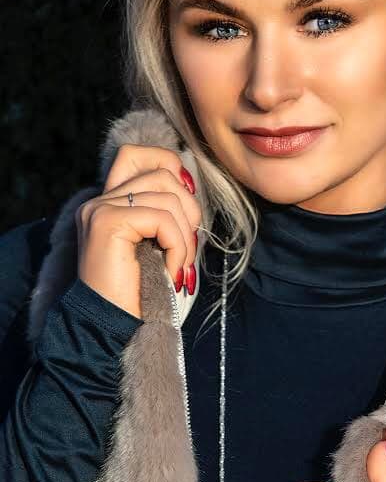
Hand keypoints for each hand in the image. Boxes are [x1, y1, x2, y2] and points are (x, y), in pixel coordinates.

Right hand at [75, 144, 201, 318]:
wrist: (112, 327)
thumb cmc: (140, 292)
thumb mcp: (157, 245)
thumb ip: (166, 212)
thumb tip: (190, 181)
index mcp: (108, 202)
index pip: (137, 154)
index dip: (169, 166)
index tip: (184, 204)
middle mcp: (99, 200)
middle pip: (162, 172)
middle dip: (189, 210)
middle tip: (185, 248)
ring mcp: (100, 209)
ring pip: (167, 194)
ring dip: (185, 234)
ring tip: (178, 264)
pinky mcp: (108, 222)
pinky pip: (162, 218)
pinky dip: (177, 245)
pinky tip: (171, 270)